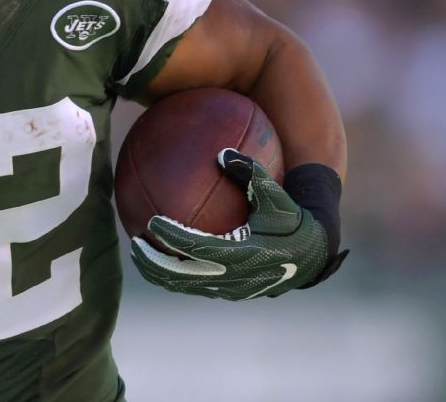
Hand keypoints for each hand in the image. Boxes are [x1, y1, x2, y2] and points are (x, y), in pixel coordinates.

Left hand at [130, 149, 334, 300]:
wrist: (310, 255)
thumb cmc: (291, 220)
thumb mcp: (277, 196)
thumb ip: (252, 174)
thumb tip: (223, 152)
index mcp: (244, 254)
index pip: (199, 248)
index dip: (173, 237)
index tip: (152, 221)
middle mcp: (234, 277)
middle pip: (183, 276)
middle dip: (154, 262)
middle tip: (134, 243)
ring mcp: (230, 289)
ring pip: (185, 286)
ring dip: (158, 272)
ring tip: (138, 253)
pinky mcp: (228, 293)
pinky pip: (193, 286)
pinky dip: (172, 275)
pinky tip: (158, 257)